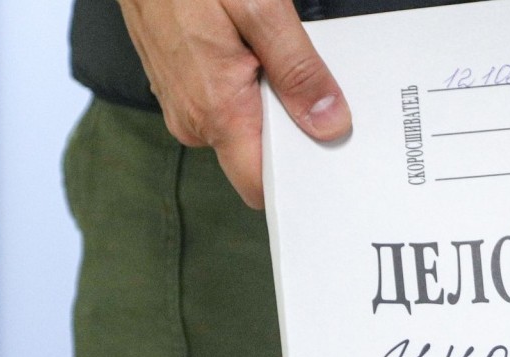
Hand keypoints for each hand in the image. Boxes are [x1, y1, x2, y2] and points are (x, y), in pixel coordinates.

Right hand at [118, 0, 351, 207]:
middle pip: (258, 156)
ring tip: (274, 58)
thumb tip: (329, 124)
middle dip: (290, 131)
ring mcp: (182, 105)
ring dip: (268, 103)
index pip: (259, 186)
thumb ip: (298, 71)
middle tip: (308, 88)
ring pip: (243, 128)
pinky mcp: (179, 88)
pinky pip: (225, 106)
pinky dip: (247, 87)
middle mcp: (194, 120)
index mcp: (218, 112)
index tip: (325, 161)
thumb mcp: (261, 9)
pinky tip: (253, 52)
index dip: (295, 179)